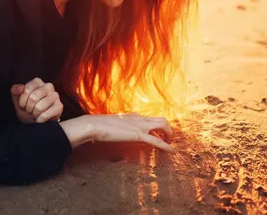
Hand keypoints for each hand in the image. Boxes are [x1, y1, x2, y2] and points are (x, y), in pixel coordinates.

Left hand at [10, 77, 63, 123]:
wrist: (35, 120)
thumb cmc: (26, 108)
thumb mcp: (17, 99)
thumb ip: (15, 91)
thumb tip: (20, 88)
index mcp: (37, 81)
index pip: (25, 90)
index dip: (22, 101)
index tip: (23, 105)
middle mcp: (48, 86)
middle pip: (33, 98)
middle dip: (28, 108)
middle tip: (30, 111)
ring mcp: (55, 96)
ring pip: (39, 107)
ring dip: (34, 114)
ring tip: (35, 114)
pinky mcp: (60, 106)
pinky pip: (45, 115)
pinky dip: (40, 120)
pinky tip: (40, 119)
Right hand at [59, 113, 173, 151]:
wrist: (95, 125)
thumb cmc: (99, 125)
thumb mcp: (111, 124)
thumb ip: (117, 125)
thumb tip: (114, 129)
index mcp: (132, 116)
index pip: (149, 119)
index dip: (156, 127)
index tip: (158, 133)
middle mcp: (138, 118)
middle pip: (161, 119)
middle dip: (167, 129)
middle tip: (168, 139)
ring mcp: (140, 126)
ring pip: (163, 125)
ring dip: (169, 135)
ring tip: (170, 144)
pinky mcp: (138, 135)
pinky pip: (157, 141)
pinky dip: (166, 146)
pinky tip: (172, 151)